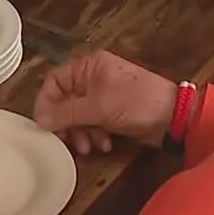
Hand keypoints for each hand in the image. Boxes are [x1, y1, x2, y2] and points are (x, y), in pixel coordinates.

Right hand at [33, 49, 177, 154]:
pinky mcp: (113, 111)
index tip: (44, 125)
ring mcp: (104, 95)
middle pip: (65, 101)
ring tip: (89, 147)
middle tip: (67, 142)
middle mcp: (93, 78)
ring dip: (81, 133)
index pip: (54, 81)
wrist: (173, 116)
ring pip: (78, 115)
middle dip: (66, 123)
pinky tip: (105, 145)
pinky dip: (95, 135)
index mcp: (88, 66)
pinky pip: (93, 123)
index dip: (46, 102)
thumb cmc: (135, 103)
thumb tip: (40, 121)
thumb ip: (67, 113)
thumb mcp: (98, 107)